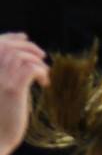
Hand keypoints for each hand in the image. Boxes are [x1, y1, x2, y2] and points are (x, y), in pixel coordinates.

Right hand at [0, 33, 49, 154]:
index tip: (25, 37)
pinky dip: (41, 71)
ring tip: (44, 73)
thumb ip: (8, 74)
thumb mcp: (2, 89)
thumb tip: (26, 62)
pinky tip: (44, 83)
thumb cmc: (1, 117)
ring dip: (36, 61)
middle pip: (7, 46)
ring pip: (19, 55)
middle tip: (42, 56)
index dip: (10, 37)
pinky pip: (29, 69)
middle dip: (27, 46)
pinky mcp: (12, 89)